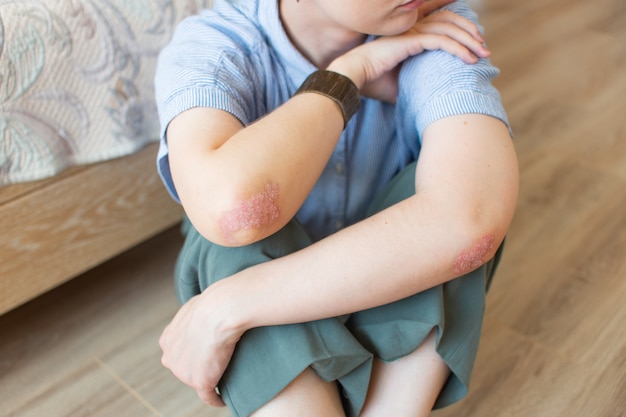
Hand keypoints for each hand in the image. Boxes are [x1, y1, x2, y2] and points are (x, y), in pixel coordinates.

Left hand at [159, 287, 242, 405]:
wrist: (219, 311)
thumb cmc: (211, 304)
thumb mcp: (193, 307)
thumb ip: (190, 318)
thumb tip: (202, 314)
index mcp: (167, 340)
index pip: (176, 353)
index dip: (190, 354)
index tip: (203, 353)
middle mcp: (170, 358)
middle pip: (184, 369)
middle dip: (196, 367)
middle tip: (216, 362)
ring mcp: (184, 372)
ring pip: (197, 380)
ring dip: (208, 380)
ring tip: (223, 375)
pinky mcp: (201, 381)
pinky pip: (209, 396)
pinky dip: (215, 399)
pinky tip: (222, 399)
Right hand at [329, 0, 489, 101]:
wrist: (353, 78)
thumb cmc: (372, 82)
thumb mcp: (400, 84)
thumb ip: (416, 84)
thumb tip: (429, 99)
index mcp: (409, 33)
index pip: (441, 22)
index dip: (460, 30)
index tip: (474, 45)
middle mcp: (412, 27)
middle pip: (450, 21)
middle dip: (470, 33)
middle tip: (485, 49)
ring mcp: (411, 32)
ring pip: (449, 29)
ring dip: (469, 41)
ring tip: (482, 54)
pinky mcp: (411, 40)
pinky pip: (441, 41)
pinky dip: (458, 49)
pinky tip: (469, 60)